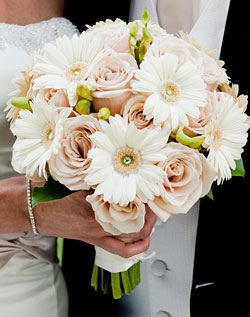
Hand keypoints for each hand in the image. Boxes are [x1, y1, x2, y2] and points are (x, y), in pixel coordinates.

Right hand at [35, 191, 151, 257]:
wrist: (46, 217)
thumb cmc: (62, 202)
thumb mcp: (83, 189)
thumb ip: (102, 189)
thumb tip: (120, 181)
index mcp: (97, 213)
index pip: (128, 212)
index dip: (143, 207)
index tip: (149, 199)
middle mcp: (100, 228)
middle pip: (132, 229)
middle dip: (148, 221)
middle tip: (154, 211)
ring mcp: (99, 238)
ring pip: (129, 242)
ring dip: (143, 234)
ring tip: (151, 224)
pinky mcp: (96, 242)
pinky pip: (120, 250)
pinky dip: (133, 247)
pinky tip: (141, 240)